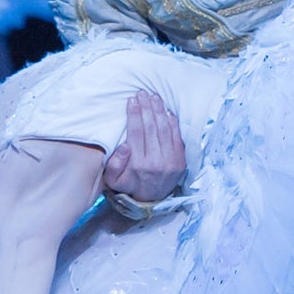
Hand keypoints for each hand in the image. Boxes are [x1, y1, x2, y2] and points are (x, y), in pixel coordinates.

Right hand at [103, 91, 185, 206]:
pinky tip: (166, 110)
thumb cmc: (129, 185)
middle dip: (146, 107)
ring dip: (159, 110)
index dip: (134, 114)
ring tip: (154, 97)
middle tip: (142, 93)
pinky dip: (172, 122)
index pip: (136, 133)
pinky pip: (177, 136)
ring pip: (165, 129)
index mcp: (139, 164)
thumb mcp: (113, 180)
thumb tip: (124, 145)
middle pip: (151, 127)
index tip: (132, 100)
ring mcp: (171, 161)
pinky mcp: (180, 160)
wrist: (151, 200)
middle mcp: (156, 161)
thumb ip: (114, 164)